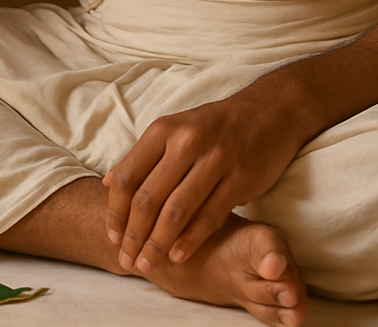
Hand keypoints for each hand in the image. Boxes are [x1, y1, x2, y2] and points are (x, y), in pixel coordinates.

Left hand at [103, 89, 307, 273]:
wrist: (270, 112)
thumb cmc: (215, 126)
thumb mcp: (175, 129)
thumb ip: (143, 157)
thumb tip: (107, 183)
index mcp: (162, 130)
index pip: (126, 177)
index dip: (116, 213)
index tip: (113, 237)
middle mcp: (186, 142)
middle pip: (148, 199)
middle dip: (134, 236)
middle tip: (127, 261)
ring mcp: (215, 160)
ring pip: (176, 212)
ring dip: (158, 244)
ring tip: (148, 265)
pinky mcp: (241, 178)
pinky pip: (210, 216)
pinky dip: (191, 240)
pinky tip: (178, 256)